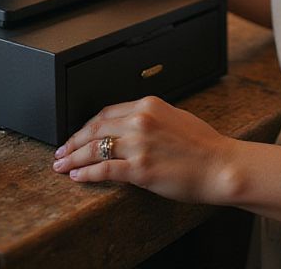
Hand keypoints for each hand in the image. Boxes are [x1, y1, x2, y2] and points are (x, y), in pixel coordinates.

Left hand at [51, 95, 239, 203]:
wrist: (220, 165)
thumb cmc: (203, 145)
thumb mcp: (174, 117)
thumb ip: (150, 118)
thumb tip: (129, 126)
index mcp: (148, 104)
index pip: (106, 112)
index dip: (86, 126)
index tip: (77, 135)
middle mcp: (141, 120)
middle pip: (96, 128)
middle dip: (73, 140)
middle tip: (60, 151)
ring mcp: (139, 144)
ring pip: (94, 148)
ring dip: (73, 157)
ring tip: (61, 165)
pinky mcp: (140, 168)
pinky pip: (104, 169)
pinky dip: (85, 173)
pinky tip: (77, 176)